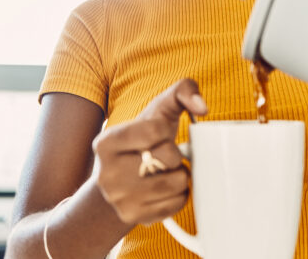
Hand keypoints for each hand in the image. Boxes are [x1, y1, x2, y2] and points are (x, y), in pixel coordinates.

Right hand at [93, 79, 207, 224]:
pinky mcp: (134, 216)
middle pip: (168, 157)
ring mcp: (119, 199)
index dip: (166, 130)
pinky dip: (180, 193)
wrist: (120, 181)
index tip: (160, 133)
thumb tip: (202, 107)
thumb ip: (182, 91)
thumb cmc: (144, 139)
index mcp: (106, 142)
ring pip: (177, 181)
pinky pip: (178, 202)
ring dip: (180, 173)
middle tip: (164, 154)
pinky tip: (166, 187)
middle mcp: (107, 173)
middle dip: (175, 153)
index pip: (155, 130)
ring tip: (165, 170)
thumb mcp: (158, 109)